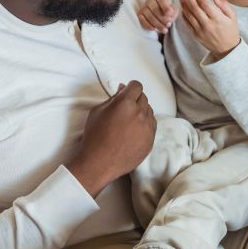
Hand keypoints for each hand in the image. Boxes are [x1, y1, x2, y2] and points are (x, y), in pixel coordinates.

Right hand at [67, 81, 156, 196]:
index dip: (131, 88)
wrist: (99, 162)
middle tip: (124, 108)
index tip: (127, 92)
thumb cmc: (95, 136)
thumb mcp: (98, 111)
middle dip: (135, 99)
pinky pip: (152, 125)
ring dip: (141, 112)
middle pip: (144, 98)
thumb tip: (122, 89)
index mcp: (125, 103)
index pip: (136, 86)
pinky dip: (145, 124)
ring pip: (149, 111)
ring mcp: (147, 128)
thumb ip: (113, 98)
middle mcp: (140, 113)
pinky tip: (134, 131)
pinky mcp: (151, 140)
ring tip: (128, 122)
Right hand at [138, 0, 178, 33]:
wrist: (158, 15)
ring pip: (150, 16)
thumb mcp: (173, 11)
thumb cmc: (166, 12)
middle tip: (168, 25)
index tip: (170, 14)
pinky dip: (149, 25)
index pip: (162, 1)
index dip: (166, 7)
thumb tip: (169, 17)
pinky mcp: (140, 14)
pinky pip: (143, 20)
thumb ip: (173, 13)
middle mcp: (150, 1)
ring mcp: (143, 7)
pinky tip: (155, 29)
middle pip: (155, 10)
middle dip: (163, 19)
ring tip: (165, 30)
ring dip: (158, 24)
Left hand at [180, 0, 239, 58]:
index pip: (205, 4)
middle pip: (195, 8)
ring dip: (184, 6)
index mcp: (218, 19)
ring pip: (189, 16)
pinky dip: (184, 16)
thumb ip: (224, 6)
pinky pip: (188, 24)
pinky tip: (182, 9)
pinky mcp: (196, 35)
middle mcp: (208, 25)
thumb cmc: (231, 31)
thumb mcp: (232, 17)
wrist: (227, 49)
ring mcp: (200, 31)